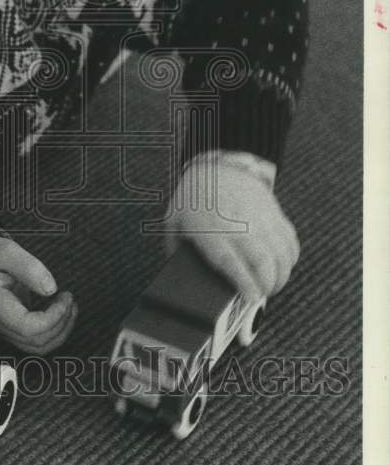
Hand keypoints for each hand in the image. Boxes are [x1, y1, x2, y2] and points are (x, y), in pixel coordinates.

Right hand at [0, 219, 76, 352]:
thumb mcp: (7, 250)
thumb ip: (30, 268)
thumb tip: (50, 289)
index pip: (28, 328)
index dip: (53, 318)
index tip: (63, 297)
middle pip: (35, 342)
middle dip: (61, 324)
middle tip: (69, 299)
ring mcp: (4, 327)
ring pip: (38, 346)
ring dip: (60, 331)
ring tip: (69, 307)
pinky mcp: (12, 326)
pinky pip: (36, 339)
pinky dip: (53, 330)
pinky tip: (61, 312)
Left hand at [164, 154, 299, 302]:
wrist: (214, 166)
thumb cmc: (192, 198)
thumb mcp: (173, 222)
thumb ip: (175, 249)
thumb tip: (178, 273)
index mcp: (210, 229)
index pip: (231, 262)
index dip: (245, 283)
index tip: (252, 298)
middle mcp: (238, 223)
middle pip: (262, 261)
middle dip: (268, 285)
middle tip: (264, 296)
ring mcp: (258, 216)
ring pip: (281, 251)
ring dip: (282, 274)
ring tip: (274, 285)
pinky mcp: (272, 211)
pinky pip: (289, 238)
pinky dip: (291, 256)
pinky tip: (284, 265)